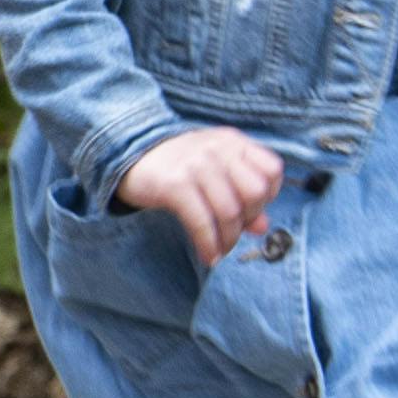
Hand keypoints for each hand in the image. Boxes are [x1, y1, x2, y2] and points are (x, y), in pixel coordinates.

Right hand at [120, 126, 287, 262]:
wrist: (125, 153)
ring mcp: (195, 165)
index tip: (251, 211)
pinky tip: (208, 255)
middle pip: (255, 192)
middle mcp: (217, 149)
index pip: (272, 170)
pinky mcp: (174, 184)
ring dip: (228, 239)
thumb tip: (262, 227)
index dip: (269, 196)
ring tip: (220, 248)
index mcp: (232, 142)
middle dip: (248, 218)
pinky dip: (209, 244)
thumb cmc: (175, 164)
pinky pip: (202, 222)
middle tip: (234, 229)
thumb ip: (241, 196)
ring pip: (230, 211)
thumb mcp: (213, 172)